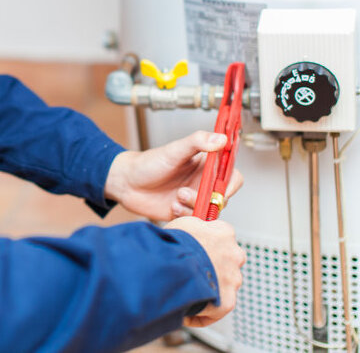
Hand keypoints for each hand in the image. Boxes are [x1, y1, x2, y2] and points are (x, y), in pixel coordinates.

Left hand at [105, 131, 243, 220]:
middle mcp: (203, 182)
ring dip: (194, 206)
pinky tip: (172, 207)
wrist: (127, 183)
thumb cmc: (149, 163)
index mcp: (206, 165)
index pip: (232, 175)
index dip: (230, 183)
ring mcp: (195, 198)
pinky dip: (185, 215)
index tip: (219, 187)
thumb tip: (221, 138)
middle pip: (223, 196)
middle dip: (209, 199)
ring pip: (210, 211)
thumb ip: (198, 141)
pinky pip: (196, 221)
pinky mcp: (185, 213)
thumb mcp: (174, 149)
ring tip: (177, 197)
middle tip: (188, 193)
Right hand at [165, 216, 245, 326]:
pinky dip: (204, 312)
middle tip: (195, 271)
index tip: (200, 249)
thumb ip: (197, 226)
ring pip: (225, 285)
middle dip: (215, 266)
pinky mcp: (227, 301)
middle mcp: (234, 254)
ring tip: (189, 291)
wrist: (174, 265)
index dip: (210, 244)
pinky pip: (217, 309)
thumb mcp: (185, 223)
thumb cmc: (176, 243)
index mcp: (225, 232)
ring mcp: (233, 278)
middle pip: (228, 261)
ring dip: (211, 288)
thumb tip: (195, 230)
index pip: (223, 237)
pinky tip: (187, 312)